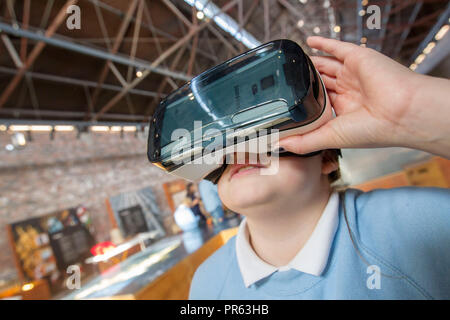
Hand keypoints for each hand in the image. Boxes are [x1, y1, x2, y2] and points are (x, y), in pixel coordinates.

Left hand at [278, 36, 449, 158]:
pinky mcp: (358, 58)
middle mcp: (349, 91)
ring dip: (310, 64)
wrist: (400, 113)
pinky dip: (323, 43)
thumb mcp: (330, 137)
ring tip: (293, 65)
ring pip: (326, 65)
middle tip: (286, 81)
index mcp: (344, 111)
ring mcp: (353, 74)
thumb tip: (280, 144)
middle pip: (321, 82)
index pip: (319, 103)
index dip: (304, 101)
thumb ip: (304, 141)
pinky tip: (308, 42)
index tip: (286, 102)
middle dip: (305, 82)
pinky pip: (337, 47)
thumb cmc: (372, 130)